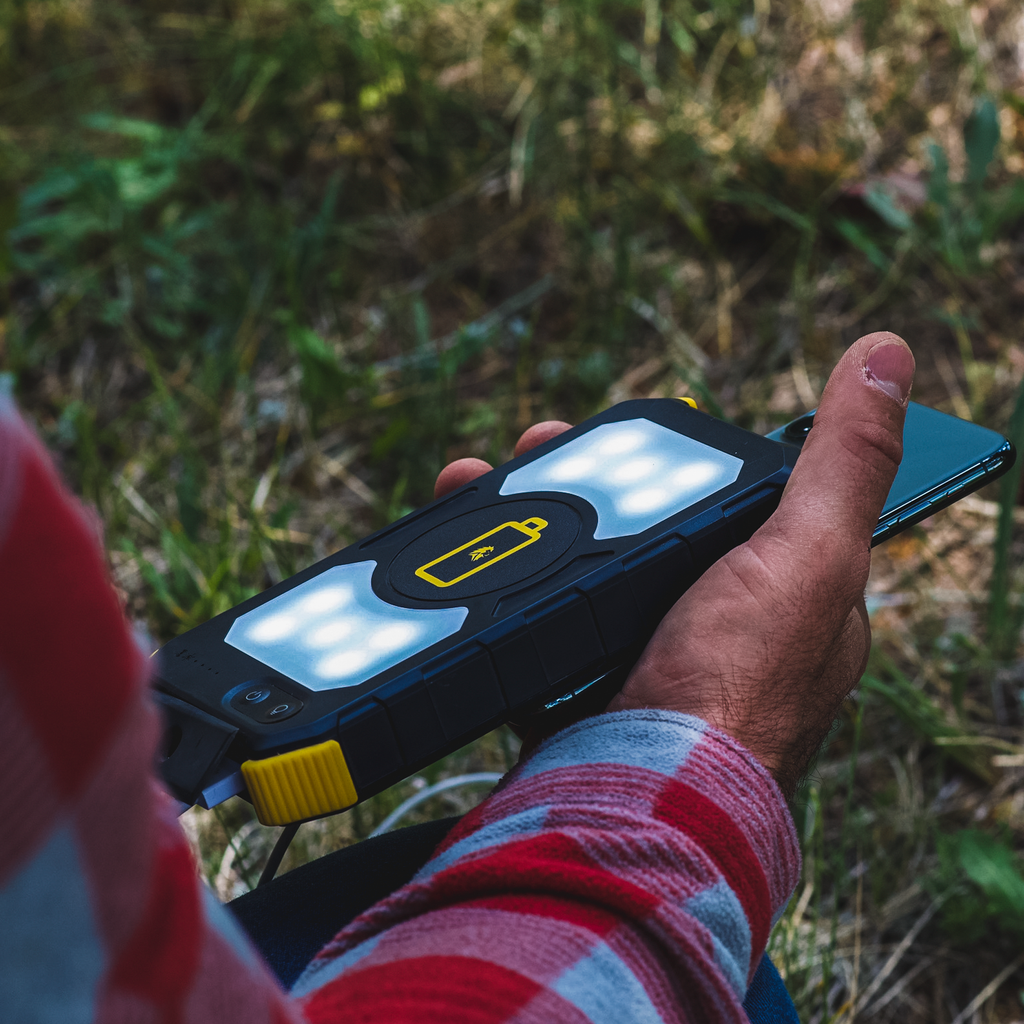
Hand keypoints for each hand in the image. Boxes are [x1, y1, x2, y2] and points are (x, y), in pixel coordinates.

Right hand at [435, 332, 914, 795]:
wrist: (637, 796)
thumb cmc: (735, 687)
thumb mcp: (807, 555)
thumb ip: (844, 461)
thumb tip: (885, 352)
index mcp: (779, 588)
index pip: (723, 495)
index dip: (670, 457)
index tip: (616, 431)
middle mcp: (712, 619)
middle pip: (639, 520)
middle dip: (579, 475)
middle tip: (531, 448)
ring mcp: (640, 648)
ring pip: (580, 557)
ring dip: (525, 515)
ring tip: (474, 481)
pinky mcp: (579, 675)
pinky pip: (539, 606)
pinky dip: (501, 574)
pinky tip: (459, 548)